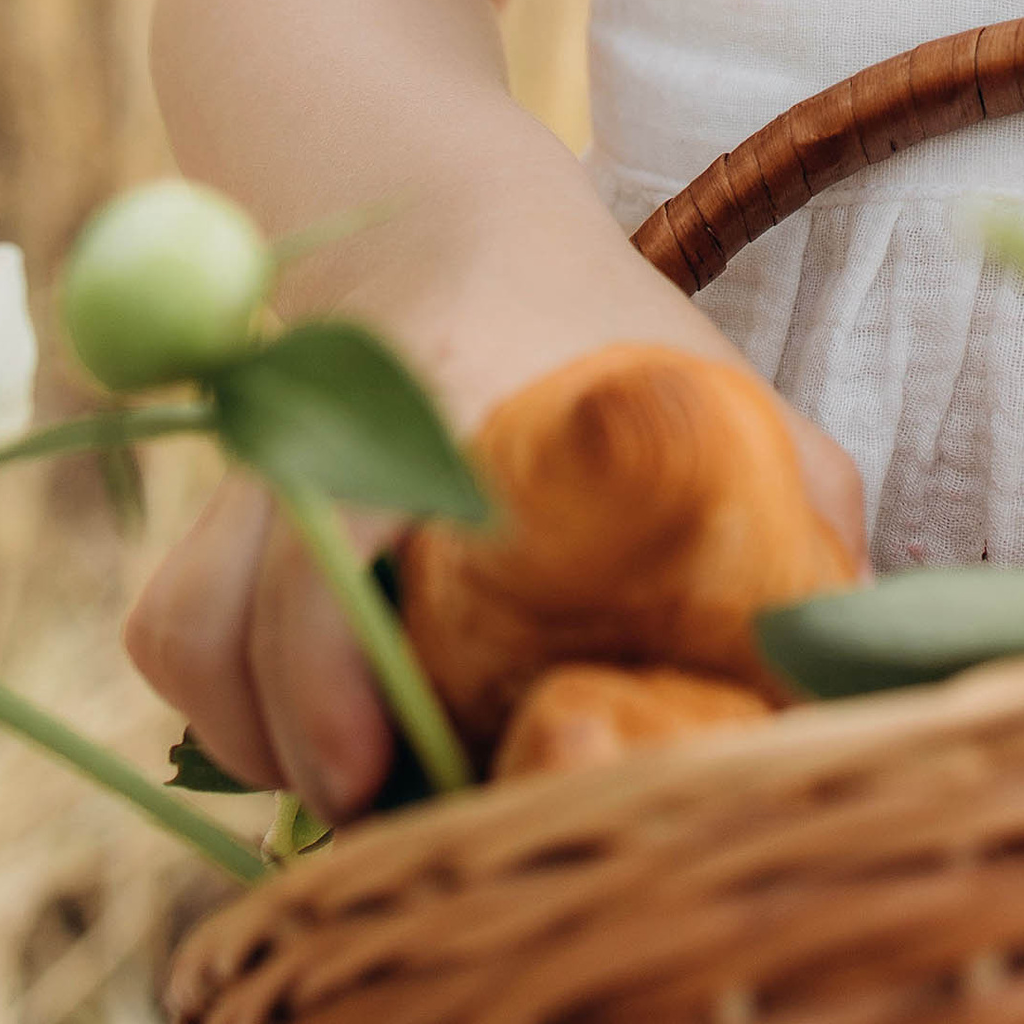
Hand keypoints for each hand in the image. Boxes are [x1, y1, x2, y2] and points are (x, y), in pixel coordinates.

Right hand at [124, 366, 863, 822]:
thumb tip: (850, 652)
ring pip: (193, 635)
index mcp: (455, 401)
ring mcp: (254, 468)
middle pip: (243, 613)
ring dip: (265, 737)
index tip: (381, 772)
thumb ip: (799, 506)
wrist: (433, 214)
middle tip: (395, 808)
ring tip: (369, 775)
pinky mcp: (210, 508)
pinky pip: (173, 634)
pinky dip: (226, 705)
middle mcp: (327, 430)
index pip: (357, 535)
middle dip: (308, 741)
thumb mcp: (715, 393)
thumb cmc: (599, 335)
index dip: (344, 668)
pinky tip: (321, 727)